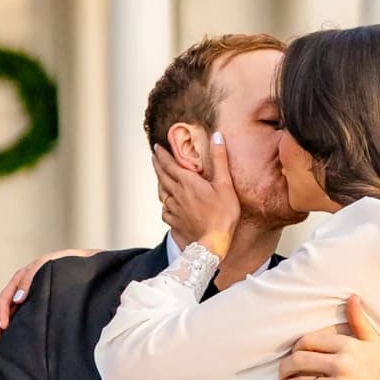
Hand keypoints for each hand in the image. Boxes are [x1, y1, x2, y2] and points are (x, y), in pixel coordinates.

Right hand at [0, 251, 86, 344]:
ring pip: (11, 314)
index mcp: (23, 277)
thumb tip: (17, 299)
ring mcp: (30, 297)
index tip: (5, 327)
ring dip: (3, 328)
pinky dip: (15, 327)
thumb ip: (30, 279)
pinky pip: (23, 316)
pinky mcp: (39, 305)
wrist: (87, 267)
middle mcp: (23, 288)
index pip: (5, 297)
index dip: (2, 312)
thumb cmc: (68, 264)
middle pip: (4, 309)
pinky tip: (13, 339)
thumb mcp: (48, 265)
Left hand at [153, 129, 242, 260]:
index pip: (169, 164)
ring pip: (161, 192)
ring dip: (159, 182)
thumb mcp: (225, 184)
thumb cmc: (222, 215)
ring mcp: (174, 209)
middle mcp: (176, 194)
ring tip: (160, 177)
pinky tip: (167, 204)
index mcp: (187, 182)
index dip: (162, 154)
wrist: (212, 244)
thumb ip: (220, 159)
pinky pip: (165, 210)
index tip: (157, 147)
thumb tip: (216, 136)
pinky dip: (164, 203)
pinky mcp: (174, 222)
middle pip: (162, 176)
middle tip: (154, 157)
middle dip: (157, 165)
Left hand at [278, 295, 379, 379]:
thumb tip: (352, 297)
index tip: (293, 354)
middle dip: (285, 367)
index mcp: (348, 346)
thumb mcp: (375, 343)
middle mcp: (342, 364)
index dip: (296, 348)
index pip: (308, 342)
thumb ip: (359, 321)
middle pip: (299, 361)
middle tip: (281, 373)